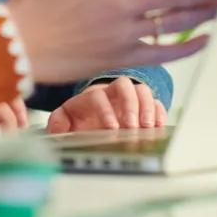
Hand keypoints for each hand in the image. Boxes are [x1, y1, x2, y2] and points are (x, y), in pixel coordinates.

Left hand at [46, 76, 166, 133]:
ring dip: (147, 107)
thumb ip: (58, 123)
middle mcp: (111, 93)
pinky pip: (156, 102)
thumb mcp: (64, 120)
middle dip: (130, 106)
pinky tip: (159, 126)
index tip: (112, 128)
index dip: (105, 110)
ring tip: (148, 127)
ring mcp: (129, 98)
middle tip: (132, 126)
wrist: (91, 116)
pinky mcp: (143, 107)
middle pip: (124, 85)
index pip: (98, 96)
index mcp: (90, 96)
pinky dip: (159, 112)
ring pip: (142, 90)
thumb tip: (56, 130)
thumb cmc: (79, 118)